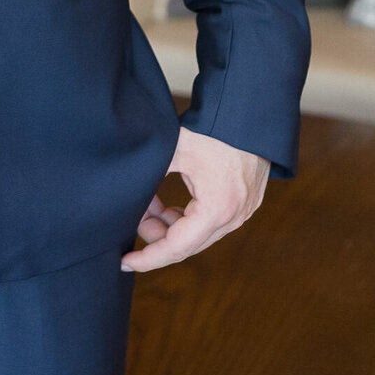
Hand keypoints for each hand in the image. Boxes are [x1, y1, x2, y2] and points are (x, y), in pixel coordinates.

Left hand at [121, 126, 268, 273]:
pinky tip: (169, 202)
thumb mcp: (175, 149)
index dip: (147, 258)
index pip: (176, 248)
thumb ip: (149, 172)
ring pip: (198, 234)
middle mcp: (233, 218)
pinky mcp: (244, 203)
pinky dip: (187, 217)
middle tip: (135, 214)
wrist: (250, 112)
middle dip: (156, 235)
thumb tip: (123, 186)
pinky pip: (210, 222)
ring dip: (171, 225)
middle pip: (187, 245)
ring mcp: (242, 212)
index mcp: (216, 210)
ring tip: (149, 202)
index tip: (125, 262)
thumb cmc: (214, 127)